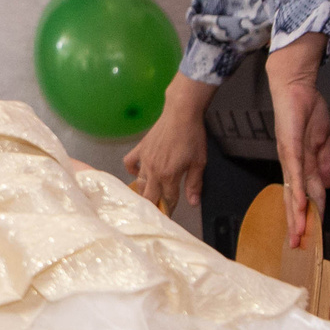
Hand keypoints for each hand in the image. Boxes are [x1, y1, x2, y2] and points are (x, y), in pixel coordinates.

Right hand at [121, 76, 212, 216]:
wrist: (181, 114)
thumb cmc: (193, 137)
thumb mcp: (199, 163)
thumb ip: (194, 184)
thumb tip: (193, 202)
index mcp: (168, 176)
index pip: (168, 199)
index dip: (170, 209)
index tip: (170, 216)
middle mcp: (153, 170)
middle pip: (148, 196)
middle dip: (153, 206)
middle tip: (157, 211)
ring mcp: (144, 160)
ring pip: (138, 183)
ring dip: (144, 191)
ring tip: (150, 195)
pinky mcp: (140, 149)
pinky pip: (129, 163)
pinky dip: (132, 170)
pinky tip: (138, 173)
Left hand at [265, 35, 329, 248]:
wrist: (296, 84)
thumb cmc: (305, 108)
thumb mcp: (319, 139)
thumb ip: (322, 162)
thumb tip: (327, 184)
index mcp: (298, 162)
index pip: (301, 194)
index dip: (303, 215)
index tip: (306, 235)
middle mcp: (290, 162)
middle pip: (293, 198)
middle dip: (296, 223)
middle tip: (298, 245)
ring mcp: (289, 155)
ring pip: (293, 190)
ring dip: (296, 213)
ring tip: (299, 233)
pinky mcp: (290, 145)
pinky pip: (295, 172)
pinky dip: (297, 189)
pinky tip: (300, 204)